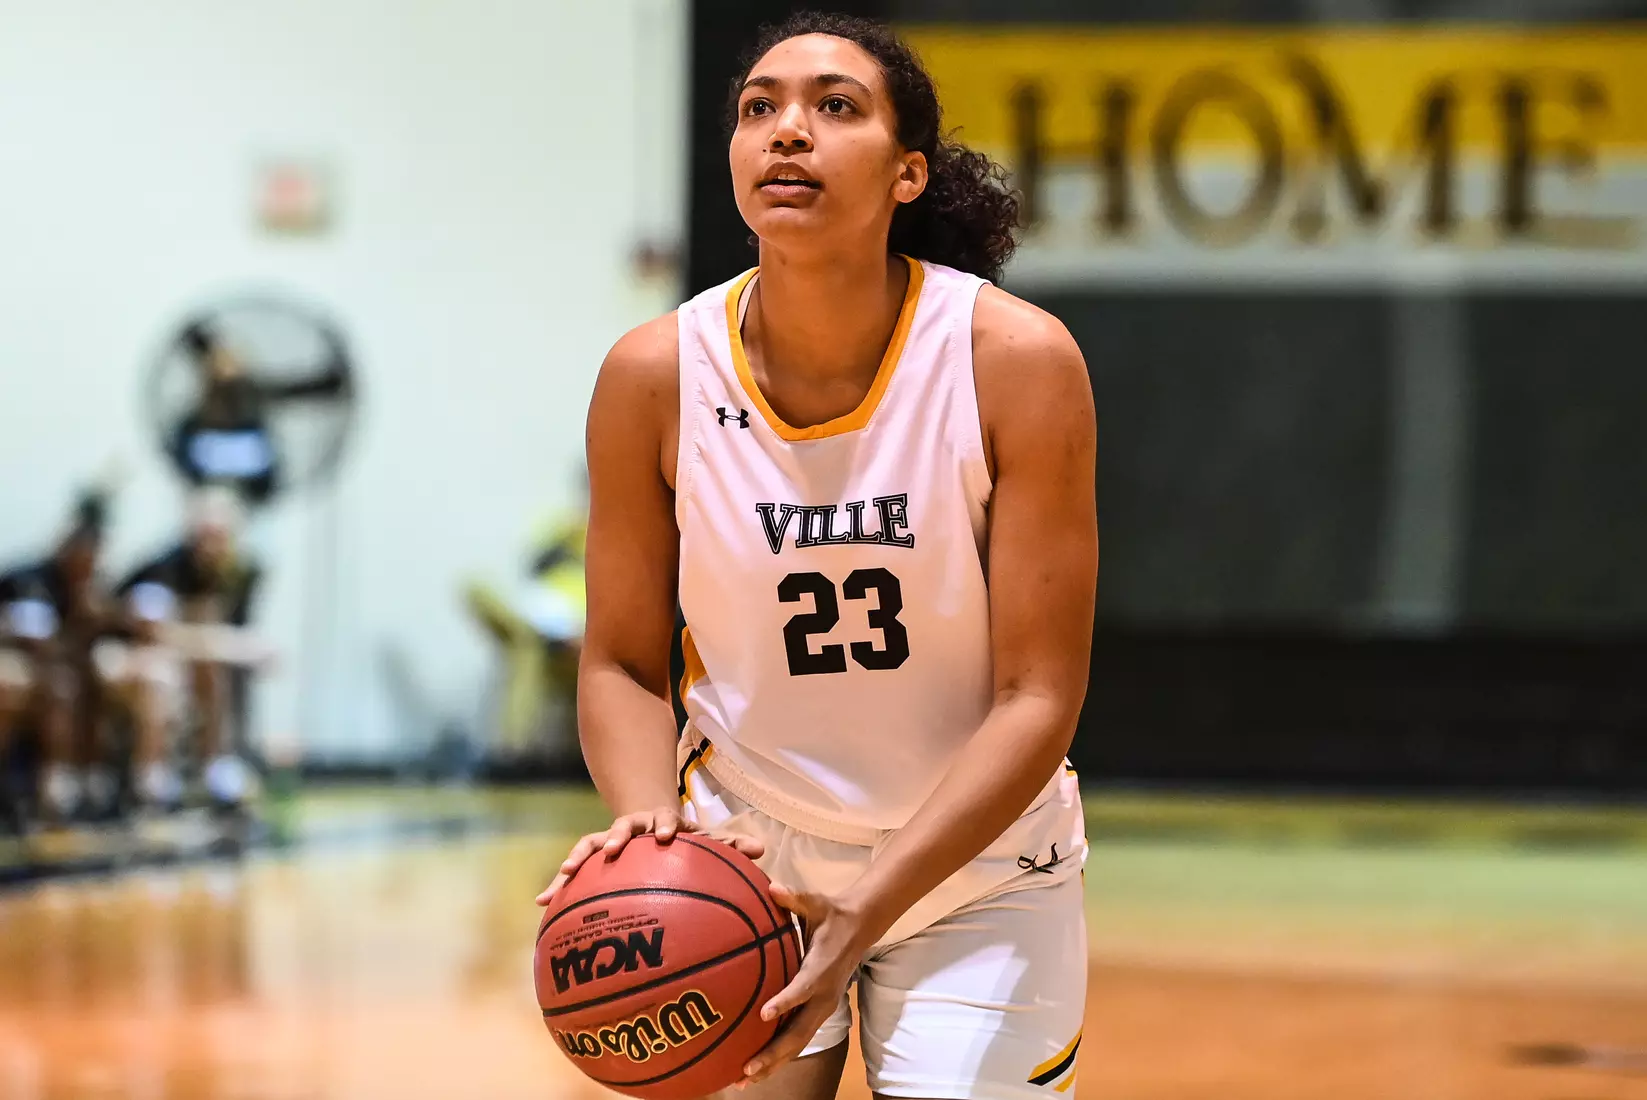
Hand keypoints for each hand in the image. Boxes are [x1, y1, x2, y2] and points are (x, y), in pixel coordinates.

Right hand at [535, 806, 765, 905]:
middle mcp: (634, 827)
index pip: (665, 818)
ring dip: (578, 857)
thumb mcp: (706, 838)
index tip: (666, 835)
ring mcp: (611, 839)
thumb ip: (730, 845)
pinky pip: (574, 869)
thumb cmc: (684, 837)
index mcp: (662, 822)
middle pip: (621, 826)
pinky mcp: (594, 854)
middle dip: (615, 836)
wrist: (651, 820)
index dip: (665, 825)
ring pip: (591, 844)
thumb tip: (763, 852)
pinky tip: (541, 902)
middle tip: (611, 849)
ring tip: (562, 875)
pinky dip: (559, 884)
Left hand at [738, 885, 874, 1087]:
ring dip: (772, 1063)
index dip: (785, 1001)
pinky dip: (777, 1057)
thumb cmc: (831, 915)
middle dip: (772, 1053)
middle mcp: (822, 997)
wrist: (860, 928)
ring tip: (743, 1081)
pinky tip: (754, 1070)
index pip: (802, 989)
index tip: (764, 1014)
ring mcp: (821, 1009)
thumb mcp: (816, 903)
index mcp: (820, 970)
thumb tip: (773, 887)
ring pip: (796, 1043)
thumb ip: (794, 898)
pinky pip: (796, 1039)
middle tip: (747, 1068)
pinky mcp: (816, 1014)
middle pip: (798, 1032)